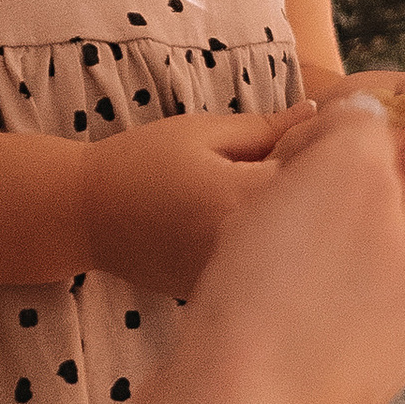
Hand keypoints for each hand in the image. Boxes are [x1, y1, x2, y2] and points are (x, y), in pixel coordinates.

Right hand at [79, 105, 311, 295]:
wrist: (84, 216)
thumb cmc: (139, 164)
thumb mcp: (202, 132)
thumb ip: (266, 127)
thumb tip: (317, 113)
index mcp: (242, 197)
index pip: (316, 175)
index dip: (320, 153)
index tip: (313, 136)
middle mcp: (243, 245)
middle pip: (308, 217)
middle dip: (308, 187)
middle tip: (291, 160)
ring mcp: (230, 275)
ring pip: (285, 246)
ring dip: (287, 220)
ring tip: (257, 193)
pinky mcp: (217, 290)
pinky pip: (259, 266)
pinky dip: (263, 245)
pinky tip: (237, 224)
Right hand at [178, 1, 404, 403]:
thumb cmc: (292, 293)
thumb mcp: (335, 168)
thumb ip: (359, 124)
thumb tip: (360, 134)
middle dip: (370, 131)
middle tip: (317, 116)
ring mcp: (391, 319)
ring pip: (365, 210)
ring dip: (324, 181)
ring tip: (276, 187)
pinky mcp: (336, 345)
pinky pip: (328, 256)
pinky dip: (299, 228)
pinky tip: (260, 241)